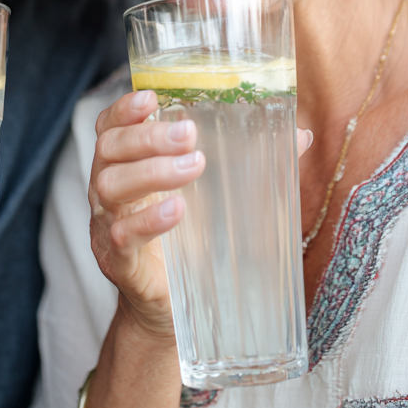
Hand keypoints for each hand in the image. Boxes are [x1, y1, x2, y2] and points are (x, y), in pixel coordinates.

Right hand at [89, 90, 312, 337]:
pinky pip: (122, 235)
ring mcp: (107, 225)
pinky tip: (177, 209)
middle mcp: (107, 190)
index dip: (125, 109)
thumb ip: (250, 161)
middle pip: (109, 149)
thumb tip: (301, 135)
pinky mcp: (118, 262)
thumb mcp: (214, 195)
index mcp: (125, 166)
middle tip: (189, 135)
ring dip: (152, 171)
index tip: (152, 98)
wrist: (167, 310)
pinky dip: (148, 220)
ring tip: (195, 166)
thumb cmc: (188, 240)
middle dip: (147, 137)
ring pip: (111, 187)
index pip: (109, 127)